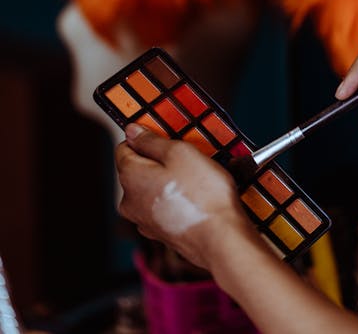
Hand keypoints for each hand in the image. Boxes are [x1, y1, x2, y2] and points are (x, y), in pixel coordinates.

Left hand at [116, 125, 248, 270]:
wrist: (221, 239)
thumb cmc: (203, 194)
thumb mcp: (179, 152)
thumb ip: (151, 140)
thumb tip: (132, 130)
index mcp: (130, 177)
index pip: (124, 147)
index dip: (145, 138)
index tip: (166, 138)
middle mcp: (130, 201)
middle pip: (138, 168)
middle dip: (159, 160)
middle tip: (187, 159)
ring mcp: (144, 220)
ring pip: (152, 188)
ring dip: (169, 180)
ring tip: (195, 180)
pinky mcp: (160, 232)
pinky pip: (163, 206)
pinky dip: (175, 199)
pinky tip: (194, 198)